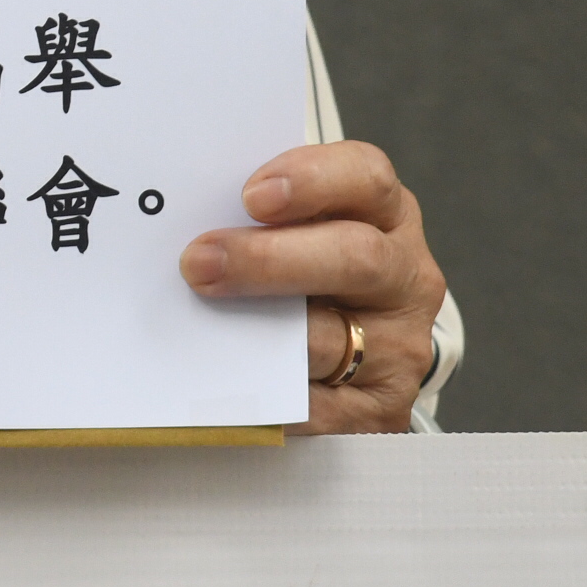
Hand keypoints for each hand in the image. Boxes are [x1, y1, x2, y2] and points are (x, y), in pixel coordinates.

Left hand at [179, 140, 446, 432]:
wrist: (356, 359)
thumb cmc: (308, 269)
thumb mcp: (300, 229)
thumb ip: (259, 216)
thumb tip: (183, 217)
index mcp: (384, 214)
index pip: (367, 177)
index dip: (312, 180)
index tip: (251, 196)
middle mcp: (403, 275)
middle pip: (355, 257)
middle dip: (269, 259)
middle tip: (200, 262)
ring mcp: (399, 345)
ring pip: (330, 339)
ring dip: (258, 333)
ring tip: (199, 327)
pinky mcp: (382, 409)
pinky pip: (319, 408)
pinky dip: (267, 398)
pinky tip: (225, 387)